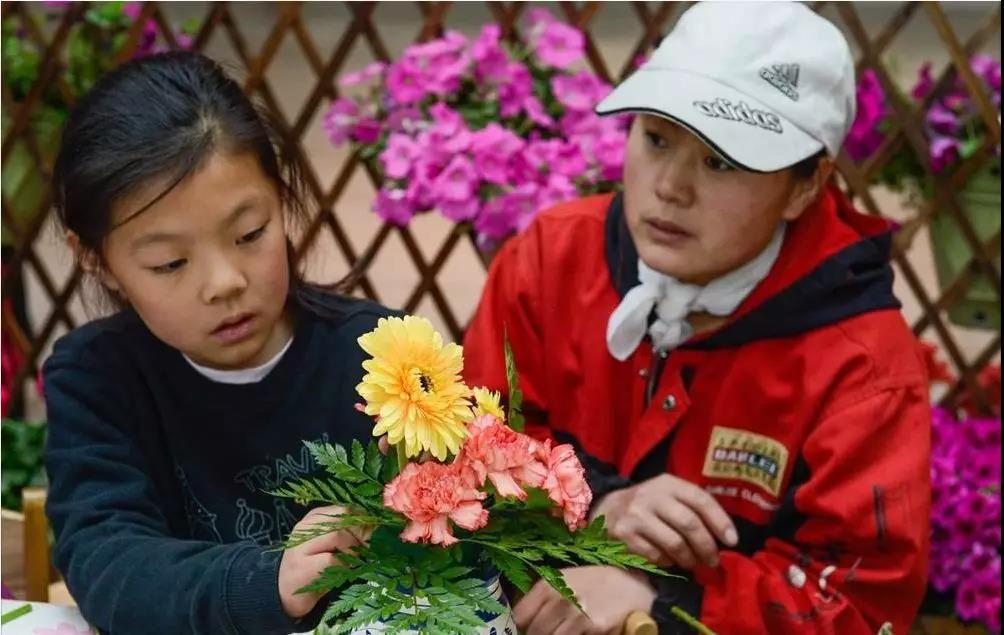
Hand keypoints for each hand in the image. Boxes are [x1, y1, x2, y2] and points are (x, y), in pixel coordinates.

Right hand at [278, 505, 368, 618]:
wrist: (283, 594)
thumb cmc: (315, 568)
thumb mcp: (332, 546)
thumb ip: (349, 533)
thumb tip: (379, 529)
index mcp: (315, 517)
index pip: (347, 507)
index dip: (366, 519)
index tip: (378, 533)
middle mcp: (306, 526)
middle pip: (344, 516)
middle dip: (363, 532)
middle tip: (370, 548)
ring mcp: (301, 545)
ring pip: (338, 534)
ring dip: (353, 550)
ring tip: (355, 562)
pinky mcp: (302, 566)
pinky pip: (332, 559)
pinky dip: (344, 566)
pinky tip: (343, 573)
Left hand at [513, 566, 655, 634]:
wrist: (633, 587)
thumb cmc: (597, 584)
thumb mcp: (566, 581)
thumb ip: (543, 598)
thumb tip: (523, 621)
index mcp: (548, 585)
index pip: (520, 616)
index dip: (523, 627)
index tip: (530, 630)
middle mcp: (559, 599)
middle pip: (535, 632)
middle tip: (551, 631)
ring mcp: (576, 615)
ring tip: (568, 630)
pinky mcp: (594, 628)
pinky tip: (583, 633)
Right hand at [591, 473, 737, 568]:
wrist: (604, 508)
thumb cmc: (647, 505)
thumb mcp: (668, 495)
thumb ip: (692, 507)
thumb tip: (725, 536)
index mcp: (667, 483)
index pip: (700, 499)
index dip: (720, 521)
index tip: (732, 541)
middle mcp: (651, 496)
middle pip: (689, 524)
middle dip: (706, 547)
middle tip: (713, 561)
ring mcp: (635, 516)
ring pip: (674, 543)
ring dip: (689, 559)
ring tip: (692, 563)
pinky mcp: (624, 535)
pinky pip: (655, 555)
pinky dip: (666, 562)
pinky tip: (667, 560)